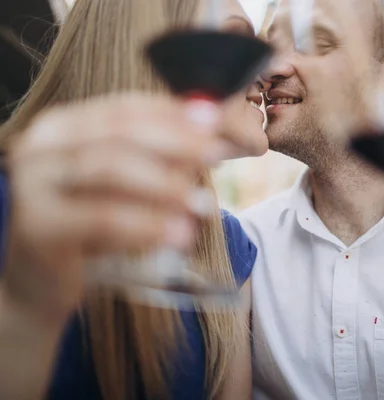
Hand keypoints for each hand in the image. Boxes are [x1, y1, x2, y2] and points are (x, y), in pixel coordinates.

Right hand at [3, 93, 233, 323]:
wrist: (42, 284)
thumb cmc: (90, 230)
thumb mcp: (123, 187)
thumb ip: (158, 154)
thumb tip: (210, 118)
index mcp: (59, 128)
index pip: (121, 109)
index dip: (170, 113)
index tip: (213, 122)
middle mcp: (38, 147)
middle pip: (117, 134)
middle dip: (175, 142)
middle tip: (216, 154)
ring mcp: (31, 185)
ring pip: (110, 170)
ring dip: (166, 184)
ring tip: (203, 204)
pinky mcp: (37, 226)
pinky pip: (103, 218)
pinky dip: (148, 224)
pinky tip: (181, 234)